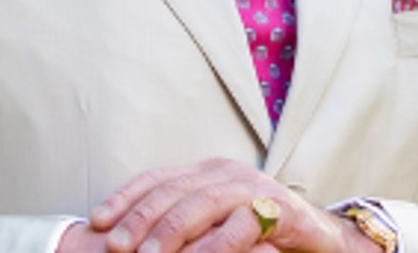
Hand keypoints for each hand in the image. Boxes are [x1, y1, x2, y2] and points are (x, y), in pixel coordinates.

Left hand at [82, 157, 375, 252]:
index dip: (124, 197)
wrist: (321, 240)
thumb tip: (132, 245)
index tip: (95, 221)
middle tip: (115, 246)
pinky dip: (216, 244)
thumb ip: (182, 230)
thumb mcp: (213, 228)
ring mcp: (253, 188)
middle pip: (174, 189)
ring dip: (173, 231)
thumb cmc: (259, 237)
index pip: (157, 178)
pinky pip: (242, 225)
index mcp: (205, 173)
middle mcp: (226, 173)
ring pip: (204, 202)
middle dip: (140, 218)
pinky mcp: (279, 209)